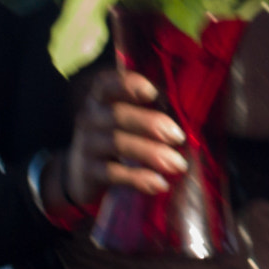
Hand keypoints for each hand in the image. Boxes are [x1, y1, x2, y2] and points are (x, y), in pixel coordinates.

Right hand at [52, 70, 187, 211]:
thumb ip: (146, 109)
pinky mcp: (88, 172)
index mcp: (101, 99)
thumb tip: (188, 107)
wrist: (81, 174)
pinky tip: (159, 184)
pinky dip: (138, 179)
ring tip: (178, 164)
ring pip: (117, 143)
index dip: (128, 85)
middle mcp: (90, 117)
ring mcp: (87, 145)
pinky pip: (113, 173)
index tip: (152, 92)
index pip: (107, 84)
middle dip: (151, 123)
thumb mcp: (124, 120)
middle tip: (179, 137)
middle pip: (118, 115)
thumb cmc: (116, 138)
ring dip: (151, 153)